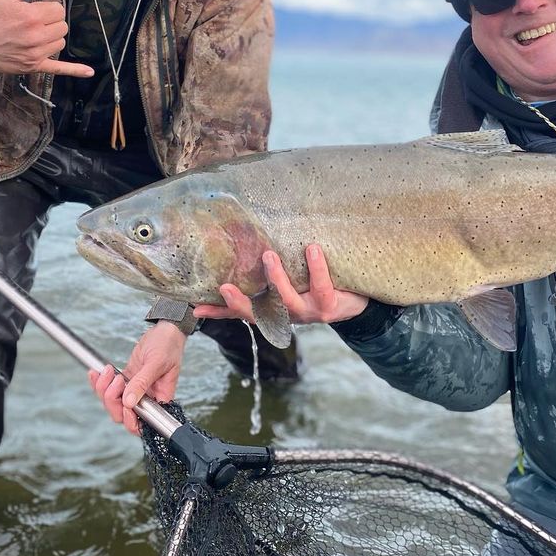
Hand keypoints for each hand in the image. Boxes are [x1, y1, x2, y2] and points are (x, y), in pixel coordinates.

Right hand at [0, 0, 94, 76]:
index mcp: (31, 16)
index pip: (58, 10)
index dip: (49, 9)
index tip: (36, 9)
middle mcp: (35, 36)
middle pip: (62, 27)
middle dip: (51, 22)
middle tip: (34, 22)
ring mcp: (35, 53)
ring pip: (60, 43)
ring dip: (52, 38)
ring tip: (34, 35)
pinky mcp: (32, 67)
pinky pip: (58, 69)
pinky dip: (75, 70)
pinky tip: (89, 72)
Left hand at [87, 321, 185, 434]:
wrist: (165, 329)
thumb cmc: (168, 345)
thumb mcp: (156, 363)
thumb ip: (142, 383)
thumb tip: (129, 402)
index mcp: (160, 399)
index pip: (144, 423)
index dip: (131, 420)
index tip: (125, 405)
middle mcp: (147, 398)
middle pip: (123, 414)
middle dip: (112, 400)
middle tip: (115, 380)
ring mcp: (135, 389)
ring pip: (113, 402)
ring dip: (104, 389)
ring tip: (108, 370)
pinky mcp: (127, 379)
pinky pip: (109, 387)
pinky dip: (100, 381)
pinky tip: (97, 371)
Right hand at [193, 244, 368, 324]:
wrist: (359, 298)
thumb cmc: (321, 283)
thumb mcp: (295, 278)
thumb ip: (274, 268)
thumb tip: (254, 240)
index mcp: (275, 309)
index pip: (243, 313)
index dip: (219, 312)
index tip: (196, 307)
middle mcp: (287, 315)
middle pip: (258, 315)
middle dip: (240, 303)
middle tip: (223, 287)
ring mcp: (307, 313)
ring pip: (287, 300)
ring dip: (276, 279)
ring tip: (268, 255)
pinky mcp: (328, 307)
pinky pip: (320, 286)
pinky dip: (316, 267)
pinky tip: (312, 249)